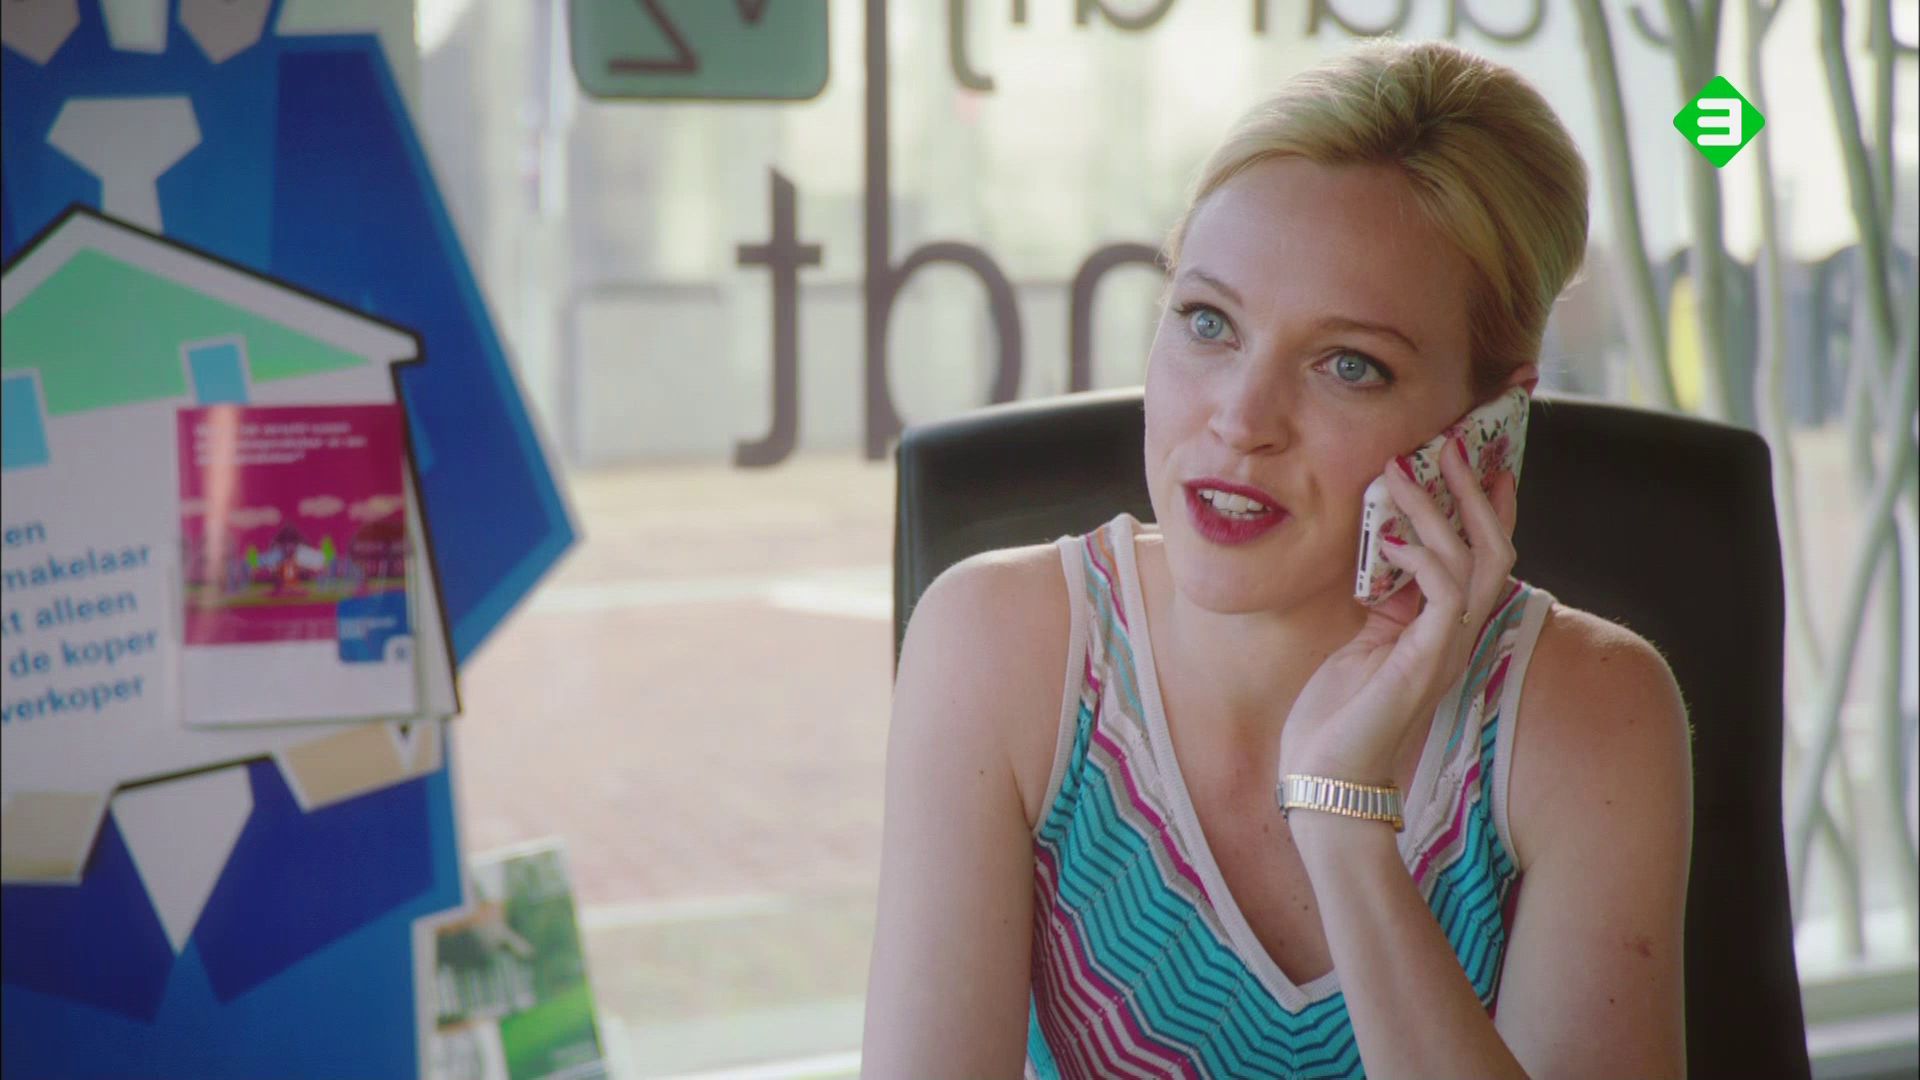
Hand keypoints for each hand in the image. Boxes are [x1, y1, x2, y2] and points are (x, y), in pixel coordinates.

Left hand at [1278, 436, 1519, 783]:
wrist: (1325, 778)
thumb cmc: (1337, 715)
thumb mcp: (1362, 640)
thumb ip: (1383, 598)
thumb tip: (1385, 546)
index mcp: (1444, 629)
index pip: (1483, 557)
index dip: (1488, 508)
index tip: (1481, 459)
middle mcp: (1456, 636)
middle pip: (1493, 549)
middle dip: (1474, 492)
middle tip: (1451, 443)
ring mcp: (1446, 649)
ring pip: (1471, 562)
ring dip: (1436, 511)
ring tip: (1399, 474)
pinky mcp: (1425, 661)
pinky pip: (1443, 594)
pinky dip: (1418, 557)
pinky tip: (1386, 537)